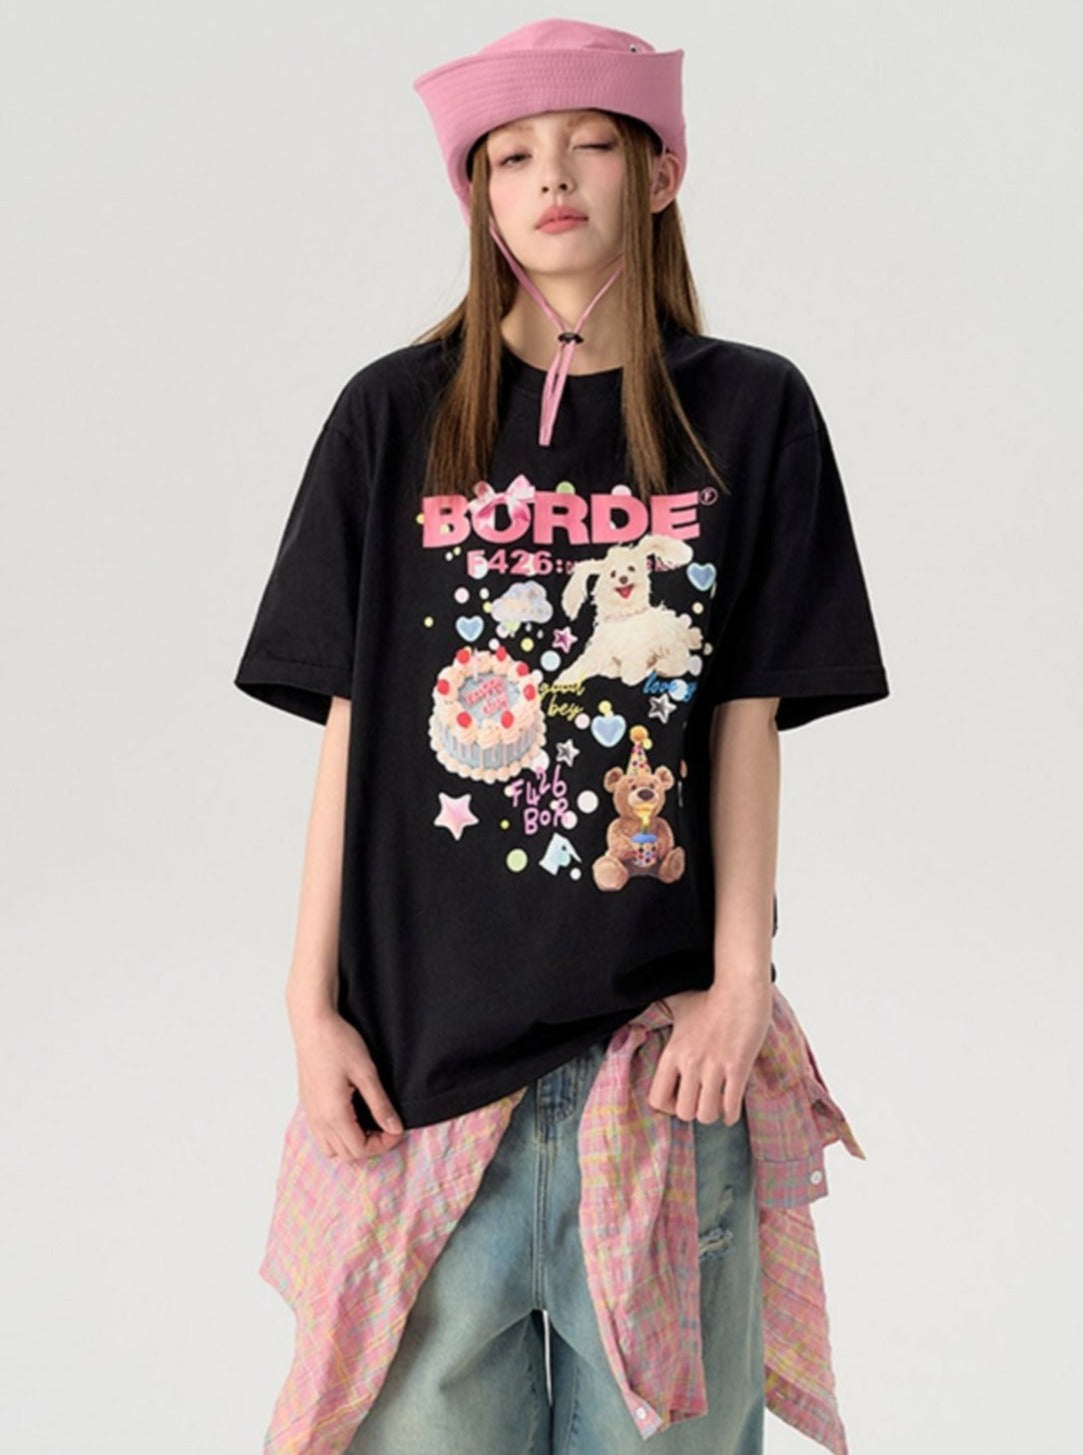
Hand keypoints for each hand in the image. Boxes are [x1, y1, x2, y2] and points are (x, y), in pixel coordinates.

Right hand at [289, 1006, 404, 1161]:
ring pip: (331, 1149)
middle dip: (371, 1146)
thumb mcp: (367, 1073)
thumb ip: (380, 1104)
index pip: (360, 1150)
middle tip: (387, 1126)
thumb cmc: (338, 1043)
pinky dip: (339, 1137)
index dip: (383, 1144)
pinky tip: (353, 1117)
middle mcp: (318, 1120)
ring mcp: (310, 1114)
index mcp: (333, 1114)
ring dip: (353, 1144)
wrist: (313, 1025)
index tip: (397, 1129)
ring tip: (371, 1124)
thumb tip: (395, 1128)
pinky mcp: (308, 1106)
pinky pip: (322, 1136)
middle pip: (346, 1155)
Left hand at [648, 973, 772, 1125]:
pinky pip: (731, 1107)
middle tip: (701, 1102)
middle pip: (684, 1113)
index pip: (657, 1099)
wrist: (740, 989)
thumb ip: (663, 1008)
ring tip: (716, 1104)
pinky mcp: (738, 1068)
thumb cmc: (710, 997)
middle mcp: (690, 1063)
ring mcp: (714, 1067)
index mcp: (673, 1052)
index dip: (668, 1106)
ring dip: (713, 1114)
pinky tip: (731, 1109)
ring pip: (706, 1115)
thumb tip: (651, 1002)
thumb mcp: (679, 1005)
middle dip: (694, 1111)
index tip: (679, 1099)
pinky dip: (731, 1114)